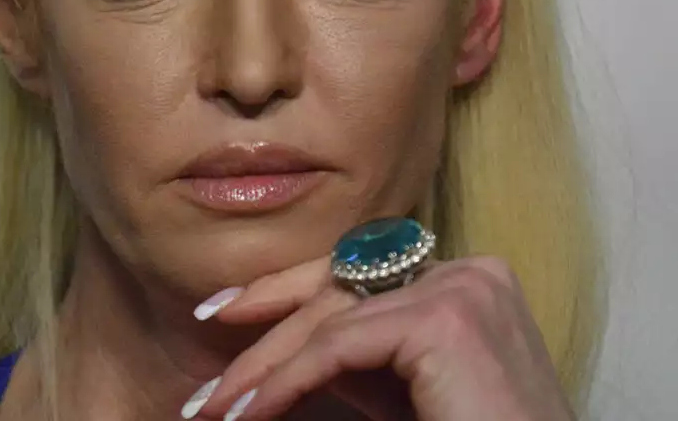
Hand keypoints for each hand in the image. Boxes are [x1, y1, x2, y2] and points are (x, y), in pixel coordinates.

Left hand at [185, 255, 574, 420]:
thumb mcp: (403, 398)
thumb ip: (360, 362)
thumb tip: (286, 352)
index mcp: (467, 281)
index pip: (358, 273)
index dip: (284, 292)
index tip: (223, 314)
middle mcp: (470, 269)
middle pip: (340, 286)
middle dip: (264, 331)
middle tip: (207, 382)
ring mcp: (463, 286)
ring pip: (332, 314)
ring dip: (264, 367)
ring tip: (217, 411)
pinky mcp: (448, 317)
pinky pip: (339, 345)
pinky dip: (286, 380)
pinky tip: (251, 410)